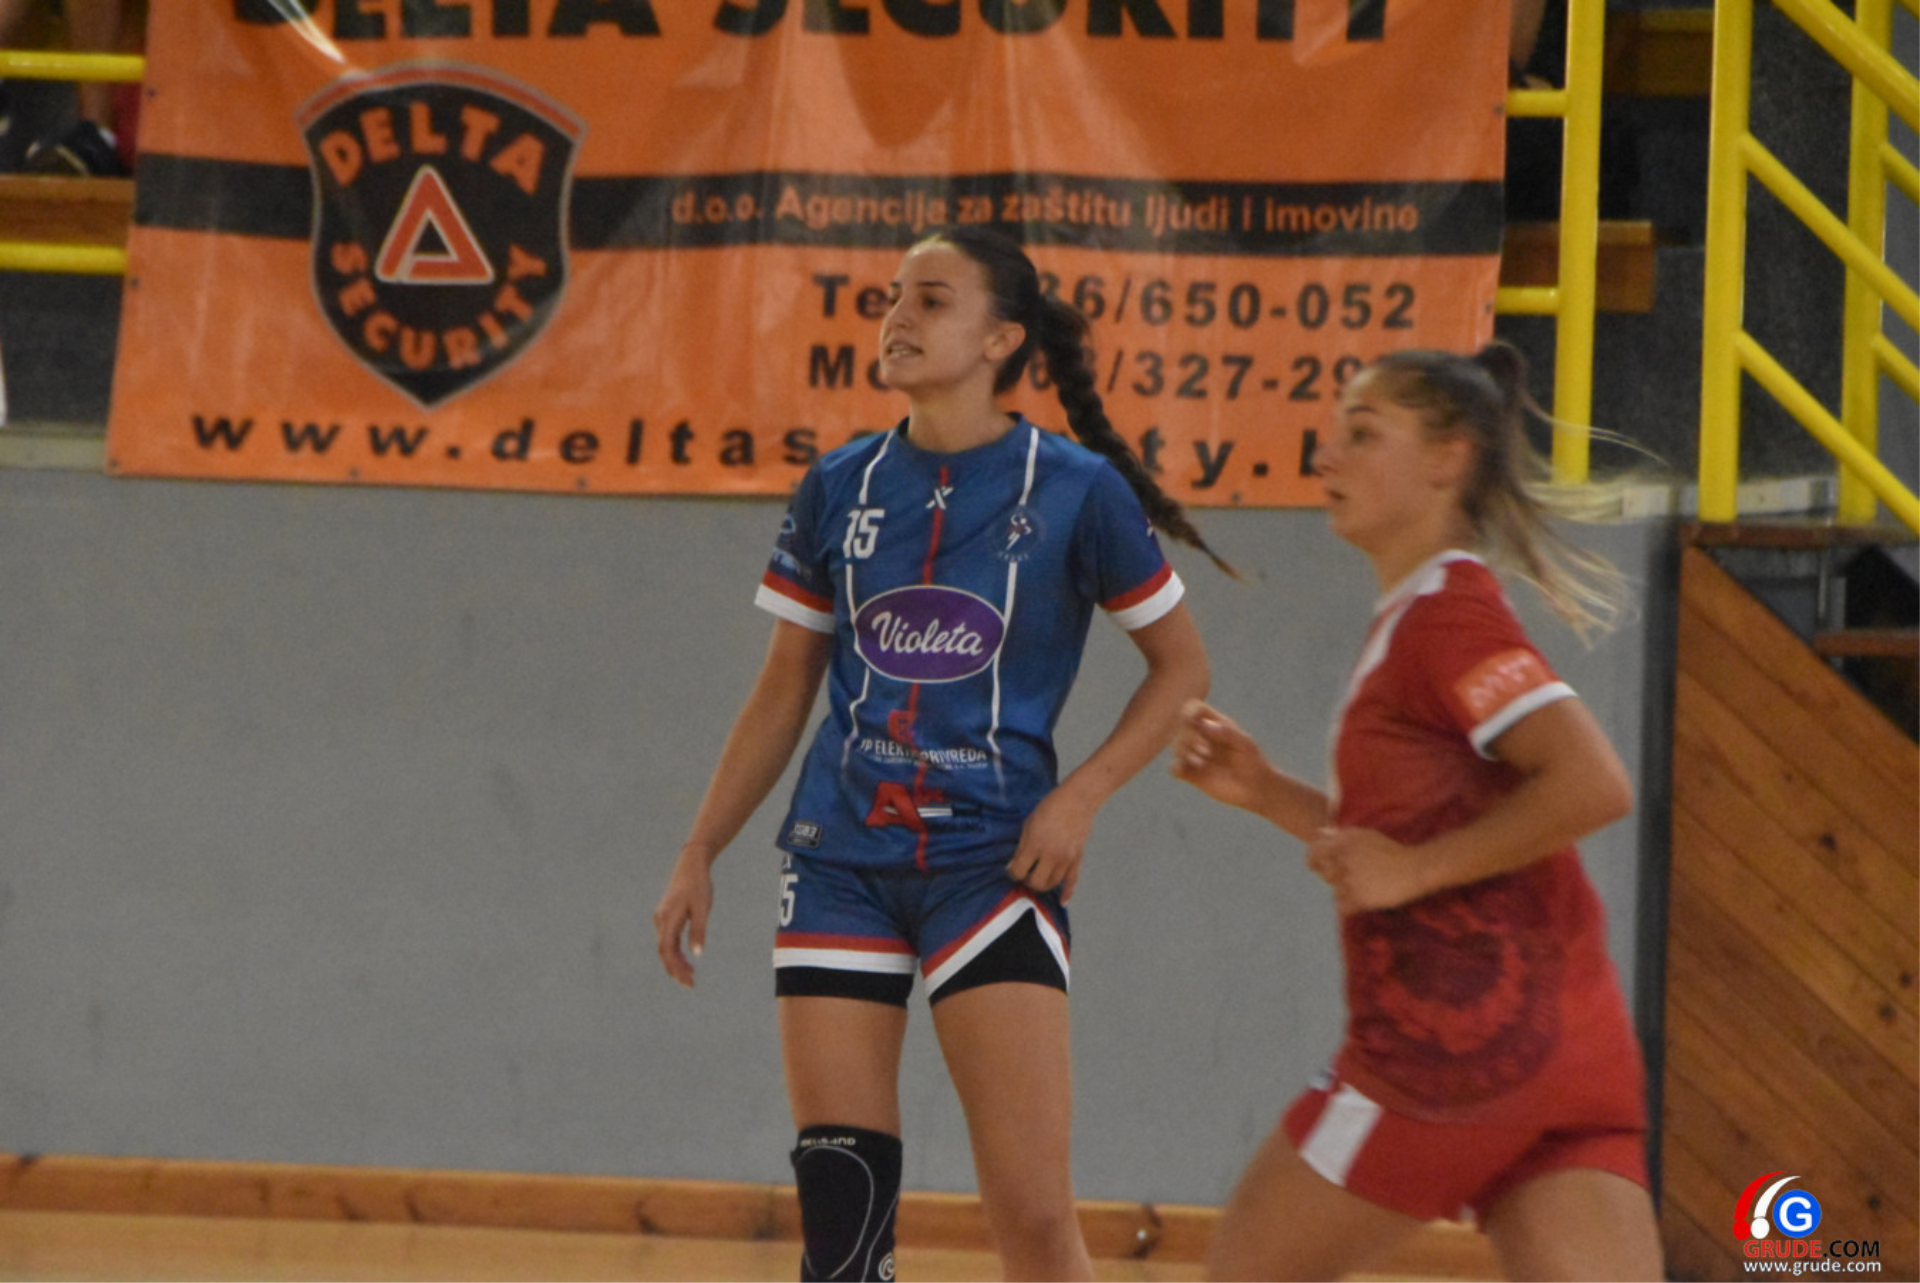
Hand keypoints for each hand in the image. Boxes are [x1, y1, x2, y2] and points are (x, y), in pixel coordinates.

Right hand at [653, 854, 714, 988]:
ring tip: (691, 976)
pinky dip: (677, 953)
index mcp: (668, 919)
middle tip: (691, 985)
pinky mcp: (666, 918)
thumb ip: (698, 930)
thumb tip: (697, 954)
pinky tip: (688, 960)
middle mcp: (661, 921)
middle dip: (676, 970)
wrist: (691, 866)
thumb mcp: (702, 908)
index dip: (675, 968)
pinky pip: (669, 941)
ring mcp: (662, 919)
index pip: (667, 950)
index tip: (687, 981)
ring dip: (676, 963)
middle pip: (664, 952)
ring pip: (666, 948)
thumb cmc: (698, 886)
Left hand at [1007, 786, 1096, 901]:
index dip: (1013, 873)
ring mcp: (1066, 859)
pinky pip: (1072, 881)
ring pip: (1052, 884)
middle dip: (1027, 881)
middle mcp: (1051, 855)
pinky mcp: (1077, 859)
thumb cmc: (1050, 807)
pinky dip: (1067, 892)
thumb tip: (1013, 865)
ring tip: (1038, 878)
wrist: (1077, 800)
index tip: (1012, 870)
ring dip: (1043, 885)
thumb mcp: (1029, 823)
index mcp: (1035, 844)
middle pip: (1036, 882)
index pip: (1019, 871)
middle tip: (1026, 875)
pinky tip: (1062, 901)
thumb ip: (1021, 846)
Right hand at [1170, 699, 1271, 812]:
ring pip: (1176, 746)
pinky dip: (1176, 768)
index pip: (1194, 709)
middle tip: (1206, 751)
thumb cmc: (1254, 763)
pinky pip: (1175, 768)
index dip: (1189, 713)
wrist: (1256, 789)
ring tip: (1201, 763)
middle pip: (1181, 728)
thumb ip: (1228, 733)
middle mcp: (1202, 738)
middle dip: (1189, 737)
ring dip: (1183, 752)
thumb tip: (1207, 725)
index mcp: (1215, 725)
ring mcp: (1196, 755)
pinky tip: (1185, 771)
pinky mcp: (1193, 774)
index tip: (1192, 722)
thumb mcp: (1245, 745)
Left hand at [1305, 827, 1428, 914]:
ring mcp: (1351, 880)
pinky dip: (1349, 905)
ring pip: (1334, 890)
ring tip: (1364, 885)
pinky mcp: (1359, 898)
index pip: (1314, 853)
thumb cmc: (1391, 850)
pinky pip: (1342, 906)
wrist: (1415, 868)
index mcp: (1344, 842)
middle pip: (1324, 874)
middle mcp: (1344, 859)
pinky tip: (1362, 898)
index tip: (1316, 866)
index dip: (1313, 861)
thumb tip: (1319, 833)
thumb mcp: (1365, 835)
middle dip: (1333, 876)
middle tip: (1351, 876)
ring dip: (1344, 890)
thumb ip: (1340, 835)